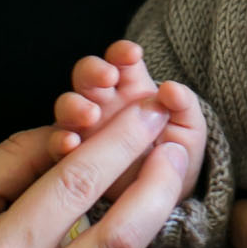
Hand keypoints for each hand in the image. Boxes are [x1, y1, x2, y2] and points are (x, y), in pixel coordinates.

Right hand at [53, 40, 206, 197]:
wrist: (166, 195)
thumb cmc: (177, 153)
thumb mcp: (189, 128)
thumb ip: (184, 105)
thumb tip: (172, 89)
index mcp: (132, 87)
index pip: (121, 60)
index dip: (122, 52)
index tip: (132, 55)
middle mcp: (103, 102)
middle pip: (86, 75)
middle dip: (92, 71)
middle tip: (107, 78)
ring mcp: (84, 128)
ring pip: (67, 106)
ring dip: (73, 105)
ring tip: (89, 114)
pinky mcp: (72, 156)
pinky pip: (57, 145)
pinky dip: (59, 142)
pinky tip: (70, 145)